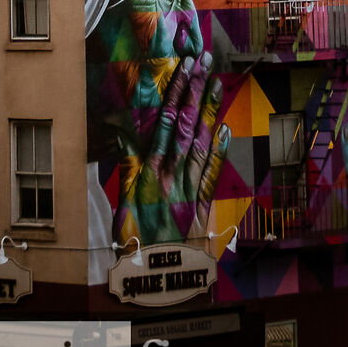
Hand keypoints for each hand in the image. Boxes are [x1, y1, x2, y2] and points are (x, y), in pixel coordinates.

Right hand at [114, 53, 230, 246]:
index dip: (175, 94)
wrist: (155, 284)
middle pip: (185, 127)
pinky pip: (212, 176)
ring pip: (201, 144)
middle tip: (203, 62)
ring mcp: (189, 192)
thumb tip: (126, 138)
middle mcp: (171, 178)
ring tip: (215, 84)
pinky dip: (219, 152)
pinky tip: (225, 130)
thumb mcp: (122, 206)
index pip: (164, 124)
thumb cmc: (134, 244)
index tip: (182, 68)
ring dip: (208, 112)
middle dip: (194, 92)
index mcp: (149, 174)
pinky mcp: (202, 209)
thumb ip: (127, 171)